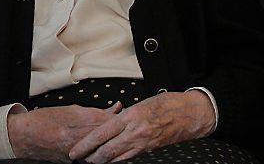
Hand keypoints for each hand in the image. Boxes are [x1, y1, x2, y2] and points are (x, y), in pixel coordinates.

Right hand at [8, 103, 121, 162]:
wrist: (24, 136)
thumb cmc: (44, 119)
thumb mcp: (70, 109)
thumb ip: (94, 111)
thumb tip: (113, 109)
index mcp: (78, 121)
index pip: (107, 121)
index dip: (119, 118)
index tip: (127, 115)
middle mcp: (78, 137)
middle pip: (106, 135)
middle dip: (117, 131)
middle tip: (126, 126)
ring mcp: (75, 151)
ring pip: (101, 148)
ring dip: (109, 142)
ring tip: (115, 137)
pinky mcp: (71, 161)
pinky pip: (90, 155)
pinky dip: (98, 151)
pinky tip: (102, 147)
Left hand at [69, 91, 214, 162]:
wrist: (189, 114)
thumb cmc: (166, 105)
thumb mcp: (140, 105)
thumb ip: (123, 116)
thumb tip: (109, 123)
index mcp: (130, 117)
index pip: (102, 134)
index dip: (86, 144)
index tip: (74, 150)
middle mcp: (135, 132)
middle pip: (106, 151)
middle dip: (90, 157)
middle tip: (77, 159)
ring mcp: (142, 143)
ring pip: (116, 158)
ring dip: (101, 161)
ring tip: (90, 161)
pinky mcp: (148, 149)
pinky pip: (128, 157)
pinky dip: (116, 160)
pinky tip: (109, 160)